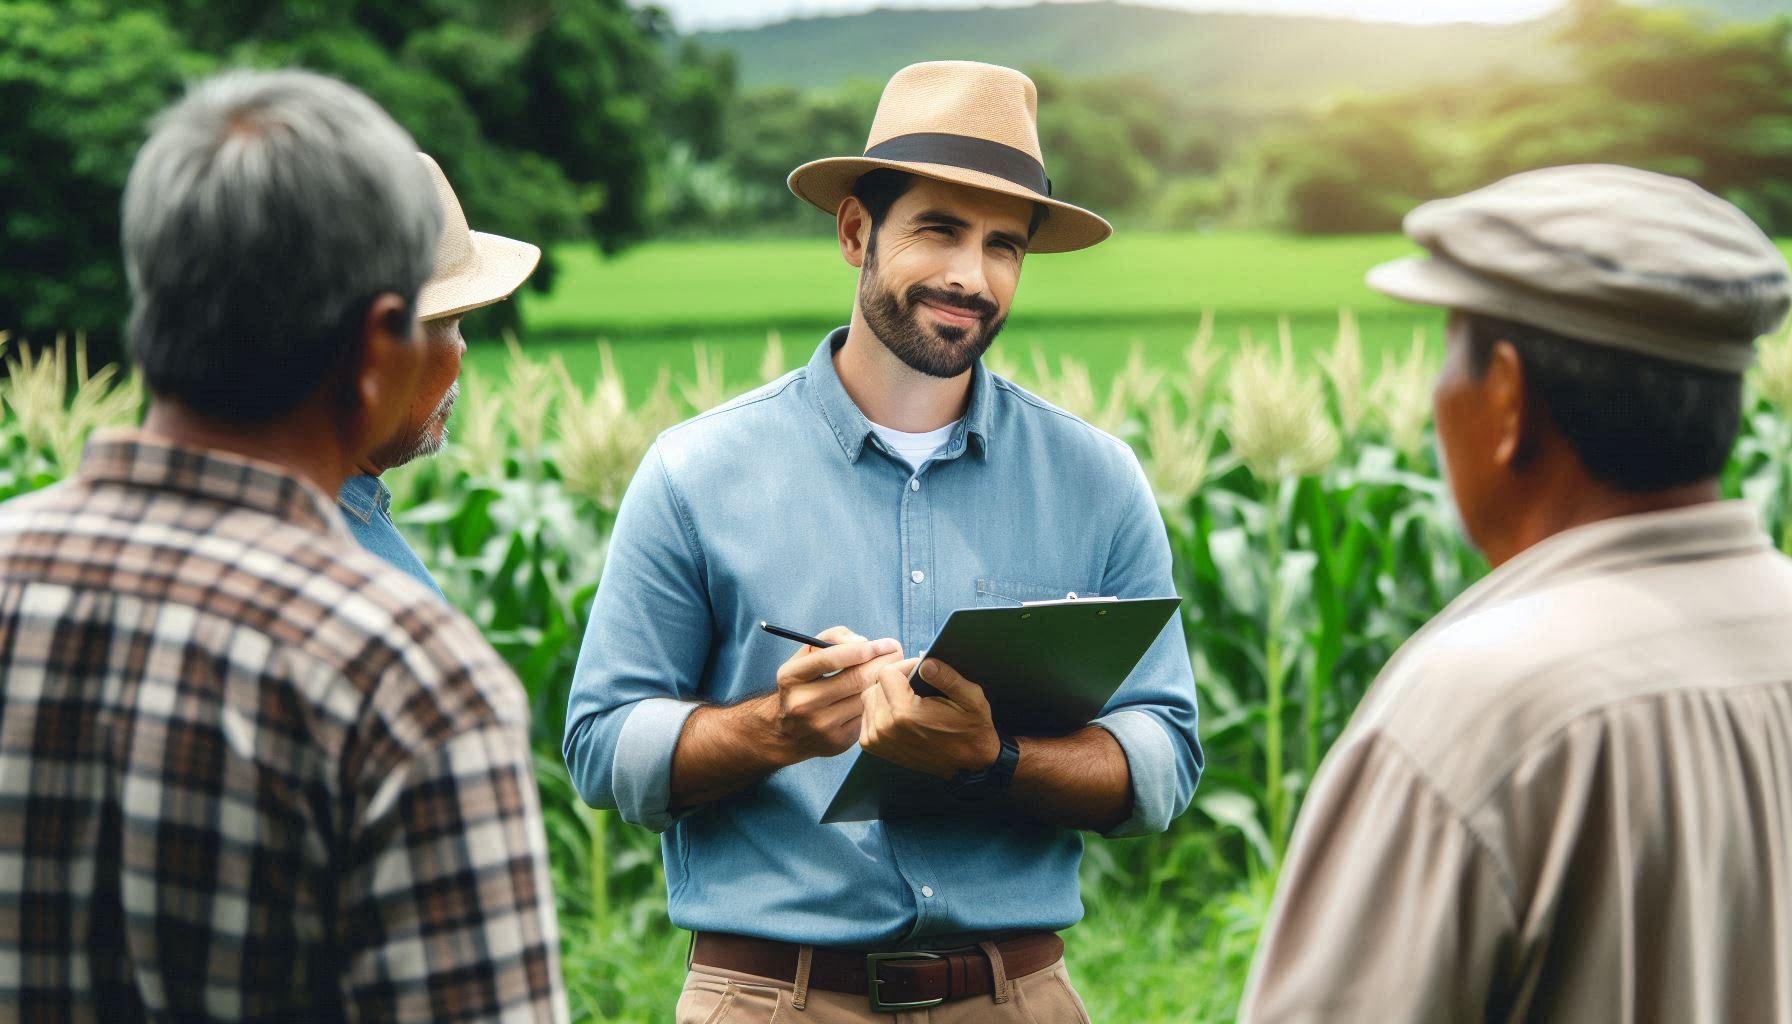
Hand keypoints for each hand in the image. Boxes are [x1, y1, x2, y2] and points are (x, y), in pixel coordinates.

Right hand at [761, 626, 903, 765]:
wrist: (790, 732)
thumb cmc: (805, 683)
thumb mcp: (806, 655)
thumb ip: (833, 638)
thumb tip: (864, 642)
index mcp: (791, 677)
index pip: (832, 659)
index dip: (865, 649)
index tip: (886, 643)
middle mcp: (803, 703)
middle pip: (856, 679)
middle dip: (884, 662)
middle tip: (898, 652)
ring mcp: (820, 725)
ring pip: (866, 698)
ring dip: (886, 681)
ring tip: (896, 669)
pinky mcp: (837, 741)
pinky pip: (867, 716)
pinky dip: (881, 701)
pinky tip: (885, 692)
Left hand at [859, 658, 1000, 778]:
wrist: (967, 766)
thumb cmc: (972, 730)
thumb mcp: (972, 700)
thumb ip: (948, 678)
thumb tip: (925, 663)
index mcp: (905, 713)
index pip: (887, 673)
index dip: (904, 666)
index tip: (919, 670)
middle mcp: (885, 728)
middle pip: (876, 685)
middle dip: (895, 680)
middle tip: (917, 684)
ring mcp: (876, 740)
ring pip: (869, 700)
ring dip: (886, 695)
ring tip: (910, 699)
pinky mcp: (873, 747)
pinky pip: (867, 716)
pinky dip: (880, 710)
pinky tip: (900, 714)